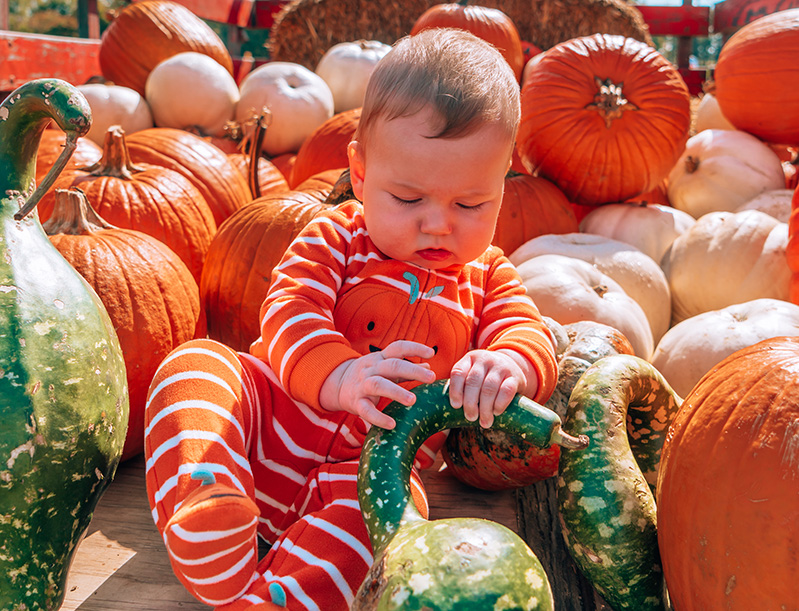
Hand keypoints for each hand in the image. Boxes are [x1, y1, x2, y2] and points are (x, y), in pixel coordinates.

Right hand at [320, 340, 435, 428]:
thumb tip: (428, 365)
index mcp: (380, 358)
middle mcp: (371, 369)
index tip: (431, 353)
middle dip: (412, 371)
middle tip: (432, 378)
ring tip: (412, 401)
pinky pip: (366, 410)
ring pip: (378, 385)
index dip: (414, 348)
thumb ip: (406, 368)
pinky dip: (378, 418)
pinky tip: (392, 424)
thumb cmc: (370, 375)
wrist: (337, 384)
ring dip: (396, 392)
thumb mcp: (386, 367)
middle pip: (392, 366)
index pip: (397, 347)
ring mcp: (362, 385)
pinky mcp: (355, 402)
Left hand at [449, 350, 526, 428]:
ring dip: (485, 408)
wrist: (514, 367)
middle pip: (473, 382)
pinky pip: (506, 391)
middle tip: (471, 417)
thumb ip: (462, 385)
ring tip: (484, 421)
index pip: (458, 372)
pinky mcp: (515, 377)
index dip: (455, 391)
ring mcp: (501, 366)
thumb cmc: (486, 377)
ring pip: (489, 388)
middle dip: (470, 403)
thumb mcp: (473, 373)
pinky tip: (496, 412)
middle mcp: (485, 359)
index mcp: (470, 358)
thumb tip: (455, 408)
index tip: (456, 406)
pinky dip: (499, 404)